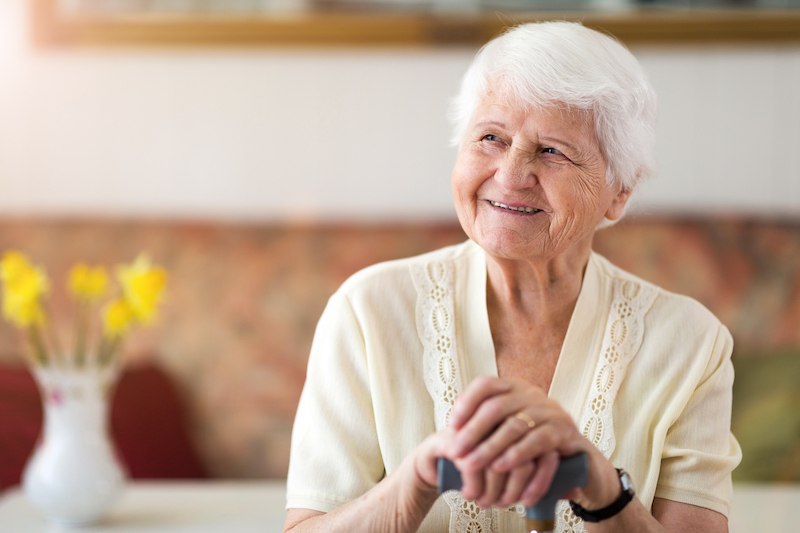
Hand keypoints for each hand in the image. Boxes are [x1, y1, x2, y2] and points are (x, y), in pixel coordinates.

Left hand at [446, 376, 619, 509]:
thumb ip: (486, 426)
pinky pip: (538, 440)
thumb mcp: (509, 433)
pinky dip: (517, 454)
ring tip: (472, 465)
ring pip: (514, 425)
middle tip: (456, 452)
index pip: (486, 385)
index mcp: (515, 389)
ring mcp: (550, 411)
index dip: (466, 402)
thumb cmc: (534, 449)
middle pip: (496, 407)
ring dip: (490, 448)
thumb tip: (452, 427)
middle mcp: (532, 395)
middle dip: (472, 431)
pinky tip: (501, 467)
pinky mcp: (565, 431)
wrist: (579, 465)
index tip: (451, 425)